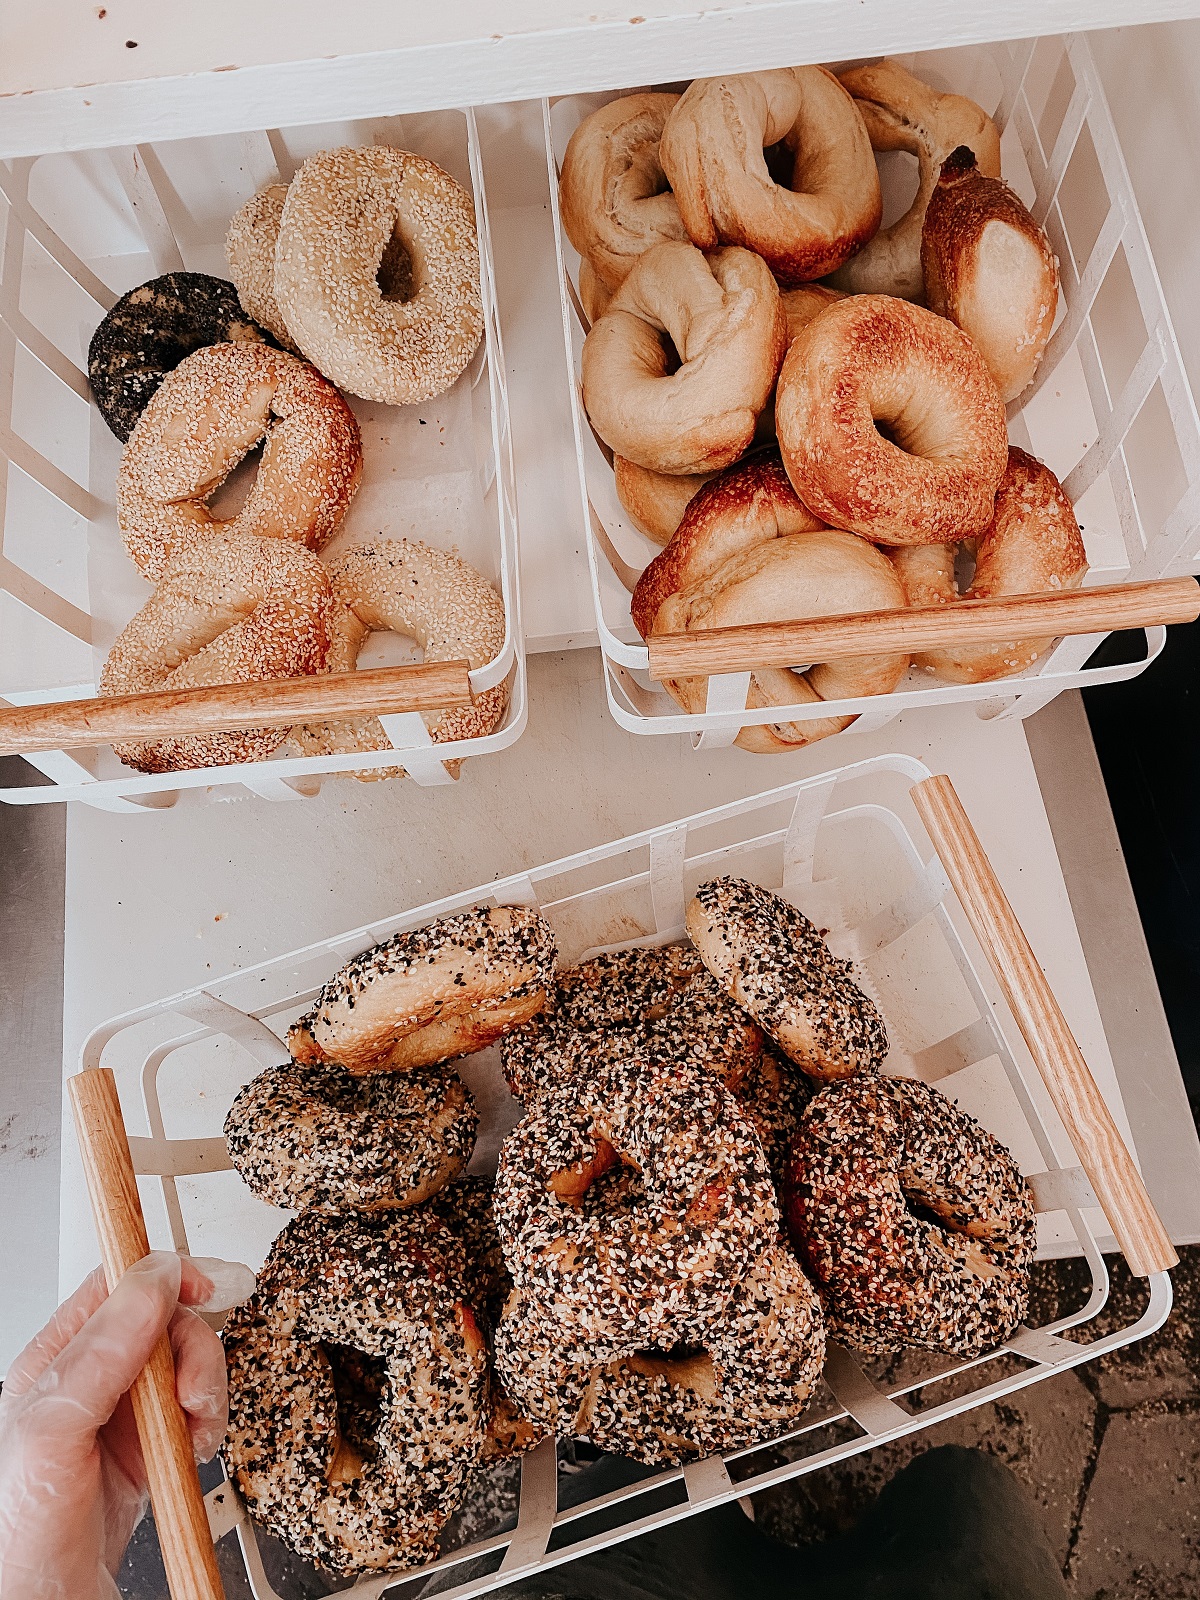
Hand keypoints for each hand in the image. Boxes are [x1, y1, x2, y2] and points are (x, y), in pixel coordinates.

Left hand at [0, 1253, 228, 1599]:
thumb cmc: (19, 1535)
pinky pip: (198, 1414)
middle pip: (166, 1324)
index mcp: (57, 1362)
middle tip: (190, 1396)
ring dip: (206, 1393)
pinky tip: (193, 1453)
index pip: (117, 1286)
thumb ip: (100, 1353)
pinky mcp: (150, 1452)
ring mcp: (123, 1417)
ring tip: (192, 1431)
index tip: (201, 1289)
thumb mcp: (52, 1431)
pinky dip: (209, 1428)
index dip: (164, 1278)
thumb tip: (152, 1283)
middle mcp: (92, 1383)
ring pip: (189, 1367)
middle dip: (193, 1354)